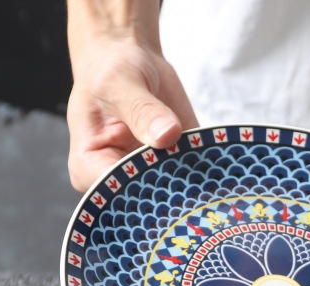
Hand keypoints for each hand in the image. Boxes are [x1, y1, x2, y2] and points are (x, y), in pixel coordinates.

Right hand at [67, 36, 197, 191]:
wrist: (132, 59)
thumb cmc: (111, 70)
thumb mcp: (120, 83)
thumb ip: (142, 111)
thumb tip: (168, 134)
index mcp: (89, 167)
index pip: (113, 194)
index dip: (140, 190)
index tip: (165, 173)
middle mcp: (119, 179)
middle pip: (146, 202)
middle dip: (170, 193)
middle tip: (193, 178)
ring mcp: (151, 177)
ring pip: (175, 197)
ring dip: (194, 187)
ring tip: (208, 174)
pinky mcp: (177, 168)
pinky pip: (196, 180)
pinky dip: (208, 175)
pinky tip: (220, 169)